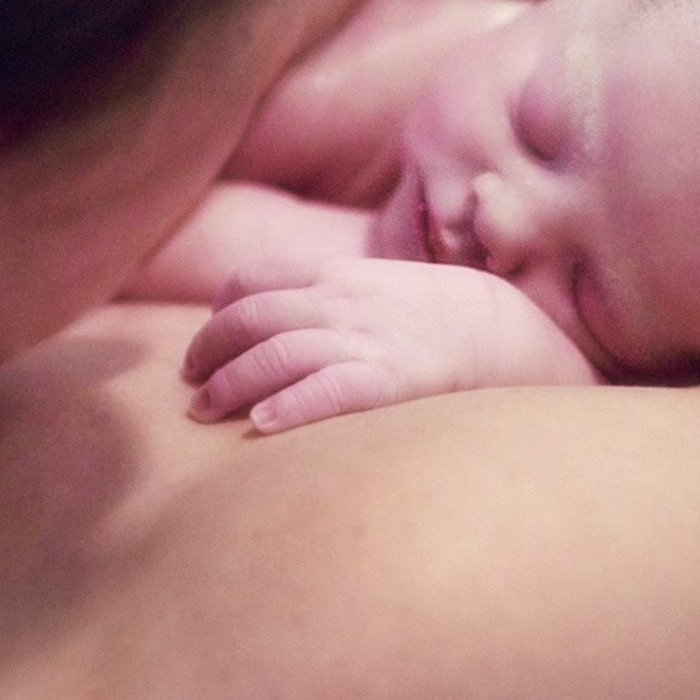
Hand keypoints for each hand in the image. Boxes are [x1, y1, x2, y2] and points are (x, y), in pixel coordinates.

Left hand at [183, 255, 599, 432]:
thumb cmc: (442, 317)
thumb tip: (282, 315)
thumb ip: (334, 294)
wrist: (509, 333)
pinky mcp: (388, 381)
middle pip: (250, 317)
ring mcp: (364, 340)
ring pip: (273, 353)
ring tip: (203, 410)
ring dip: (228, 382)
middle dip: (209, 349)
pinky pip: (326, 390)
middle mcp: (342, 303)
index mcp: (339, 275)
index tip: (207, 339)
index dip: (220, 309)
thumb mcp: (382, 286)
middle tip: (191, 381)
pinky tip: (261, 424)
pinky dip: (287, 405)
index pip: (255, 278)